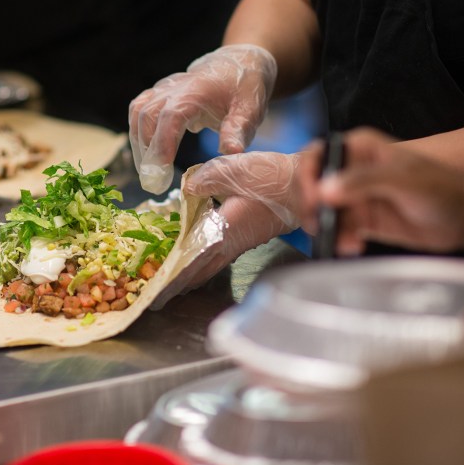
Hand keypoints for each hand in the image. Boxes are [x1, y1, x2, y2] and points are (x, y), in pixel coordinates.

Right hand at [129, 44, 277, 192]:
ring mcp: (163, 88)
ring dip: (139, 144)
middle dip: (147, 151)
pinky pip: (138, 110)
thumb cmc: (245, 88)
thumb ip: (238, 130)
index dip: (162, 143)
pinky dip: (138, 133)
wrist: (238, 63)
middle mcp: (174, 86)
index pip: (170, 116)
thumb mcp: (250, 109)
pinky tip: (147, 156)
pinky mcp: (158, 94)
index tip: (161, 172)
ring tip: (149, 174)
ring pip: (137, 113)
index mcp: (196, 90)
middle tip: (154, 184)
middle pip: (147, 115)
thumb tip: (230, 153)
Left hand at [152, 152, 301, 307]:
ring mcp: (243, 241)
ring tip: (176, 279)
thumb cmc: (271, 178)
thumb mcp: (232, 170)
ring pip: (213, 264)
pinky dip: (206, 260)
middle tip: (162, 293)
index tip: (159, 292)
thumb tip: (187, 188)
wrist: (304, 184)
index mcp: (224, 231)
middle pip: (202, 270)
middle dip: (181, 283)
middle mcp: (233, 242)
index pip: (193, 261)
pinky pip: (222, 254)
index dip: (175, 277)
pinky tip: (200, 255)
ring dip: (193, 273)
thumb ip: (203, 180)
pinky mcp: (251, 235)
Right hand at [299, 128, 463, 255]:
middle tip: (320, 224)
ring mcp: (357, 197)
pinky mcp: (363, 221)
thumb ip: (363, 181)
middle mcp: (353, 170)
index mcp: (359, 149)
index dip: (307, 174)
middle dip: (312, 207)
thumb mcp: (402, 179)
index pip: (318, 154)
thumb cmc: (443, 188)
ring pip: (323, 212)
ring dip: (327, 228)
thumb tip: (325, 189)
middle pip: (314, 186)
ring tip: (344, 241)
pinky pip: (338, 230)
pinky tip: (353, 246)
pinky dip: (339, 240)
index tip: (312, 196)